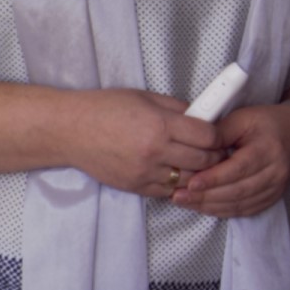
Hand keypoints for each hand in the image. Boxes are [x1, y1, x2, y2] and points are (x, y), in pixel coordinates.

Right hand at [76, 89, 224, 204]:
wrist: (70, 131)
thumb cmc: (104, 108)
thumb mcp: (144, 97)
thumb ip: (176, 108)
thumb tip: (201, 117)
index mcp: (160, 124)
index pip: (208, 136)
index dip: (218, 136)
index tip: (218, 135)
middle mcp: (155, 151)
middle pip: (204, 161)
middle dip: (214, 156)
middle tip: (214, 151)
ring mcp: (145, 172)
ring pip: (189, 180)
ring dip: (198, 173)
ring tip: (196, 163)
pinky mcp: (136, 187)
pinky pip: (168, 191)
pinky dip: (177, 184)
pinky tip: (175, 173)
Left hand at [173, 103, 289, 220]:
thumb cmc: (269, 124)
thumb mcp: (244, 118)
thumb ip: (219, 131)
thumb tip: (194, 144)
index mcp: (268, 149)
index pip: (239, 168)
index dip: (214, 178)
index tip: (191, 182)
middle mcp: (275, 172)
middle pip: (237, 190)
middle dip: (205, 196)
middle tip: (178, 195)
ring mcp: (275, 188)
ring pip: (240, 204)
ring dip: (210, 206)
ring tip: (185, 201)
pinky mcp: (270, 198)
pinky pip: (244, 210)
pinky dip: (222, 211)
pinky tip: (202, 206)